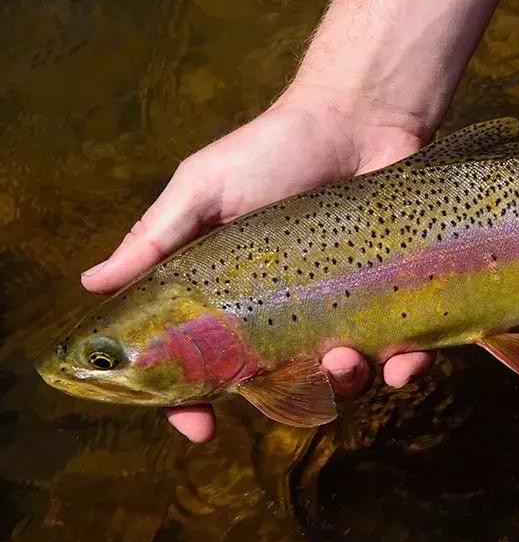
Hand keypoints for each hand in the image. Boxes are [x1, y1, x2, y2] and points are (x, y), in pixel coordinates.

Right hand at [81, 87, 434, 441]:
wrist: (359, 116)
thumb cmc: (276, 149)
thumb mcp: (205, 188)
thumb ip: (156, 238)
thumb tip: (91, 284)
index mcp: (234, 296)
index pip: (204, 365)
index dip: (193, 403)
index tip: (198, 425)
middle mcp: (288, 311)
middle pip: (280, 385)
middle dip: (286, 400)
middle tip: (295, 381)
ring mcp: (343, 308)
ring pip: (344, 379)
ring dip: (346, 385)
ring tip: (346, 358)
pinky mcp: (395, 299)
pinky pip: (404, 355)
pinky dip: (404, 369)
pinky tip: (403, 360)